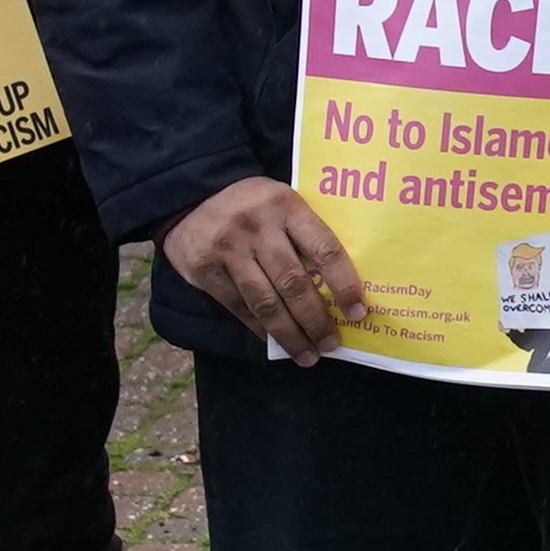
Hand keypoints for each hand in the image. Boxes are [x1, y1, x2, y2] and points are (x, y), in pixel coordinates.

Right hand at [164, 175, 367, 361]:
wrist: (191, 195)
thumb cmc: (252, 204)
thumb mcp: (282, 202)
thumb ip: (304, 232)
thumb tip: (338, 285)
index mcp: (286, 206)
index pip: (324, 249)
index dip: (344, 285)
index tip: (358, 312)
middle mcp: (258, 227)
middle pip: (294, 283)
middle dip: (316, 320)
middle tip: (331, 344)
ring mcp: (229, 249)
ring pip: (266, 302)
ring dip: (290, 334)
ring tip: (308, 355)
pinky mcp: (205, 268)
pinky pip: (239, 306)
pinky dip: (260, 329)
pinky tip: (276, 343)